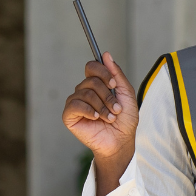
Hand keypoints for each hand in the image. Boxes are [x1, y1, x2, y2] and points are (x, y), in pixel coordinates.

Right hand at [62, 52, 138, 193]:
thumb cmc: (124, 120)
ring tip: (109, 118)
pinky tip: (96, 118)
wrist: (121, 141)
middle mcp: (84, 91)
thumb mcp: (126, 93)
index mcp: (96, 84)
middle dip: (107, 95)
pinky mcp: (69, 116)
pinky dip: (88, 110)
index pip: (91, 66)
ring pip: (85, 92)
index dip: (102, 72)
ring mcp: (76, 103)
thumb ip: (116, 74)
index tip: (113, 84)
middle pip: (91, 80)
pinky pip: (75, 105)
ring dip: (101, 106)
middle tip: (116, 109)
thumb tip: (106, 54)